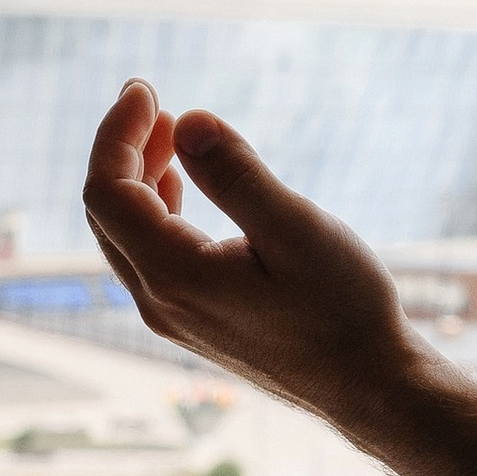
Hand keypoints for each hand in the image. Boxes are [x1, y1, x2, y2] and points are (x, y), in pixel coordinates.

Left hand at [83, 81, 416, 434]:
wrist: (370, 385)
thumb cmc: (344, 309)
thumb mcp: (297, 229)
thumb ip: (237, 175)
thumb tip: (187, 120)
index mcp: (174, 276)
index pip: (107, 192)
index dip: (117, 133)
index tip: (146, 89)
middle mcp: (159, 303)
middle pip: (106, 213)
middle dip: (124, 150)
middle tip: (160, 104)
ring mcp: (174, 319)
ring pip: (126, 237)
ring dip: (139, 180)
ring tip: (175, 136)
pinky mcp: (196, 323)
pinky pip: (149, 258)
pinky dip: (156, 212)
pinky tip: (183, 191)